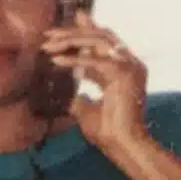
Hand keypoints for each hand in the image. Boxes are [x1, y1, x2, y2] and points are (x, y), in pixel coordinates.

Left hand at [41, 11, 149, 156]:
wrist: (123, 146)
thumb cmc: (108, 133)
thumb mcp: (87, 110)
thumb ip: (80, 97)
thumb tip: (72, 93)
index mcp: (125, 70)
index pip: (102, 44)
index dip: (79, 36)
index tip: (56, 35)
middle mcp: (131, 64)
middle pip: (101, 36)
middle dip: (73, 32)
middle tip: (49, 34)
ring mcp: (130, 66)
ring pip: (99, 41)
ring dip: (72, 41)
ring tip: (49, 45)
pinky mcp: (124, 74)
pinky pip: (95, 60)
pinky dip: (74, 60)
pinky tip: (55, 60)